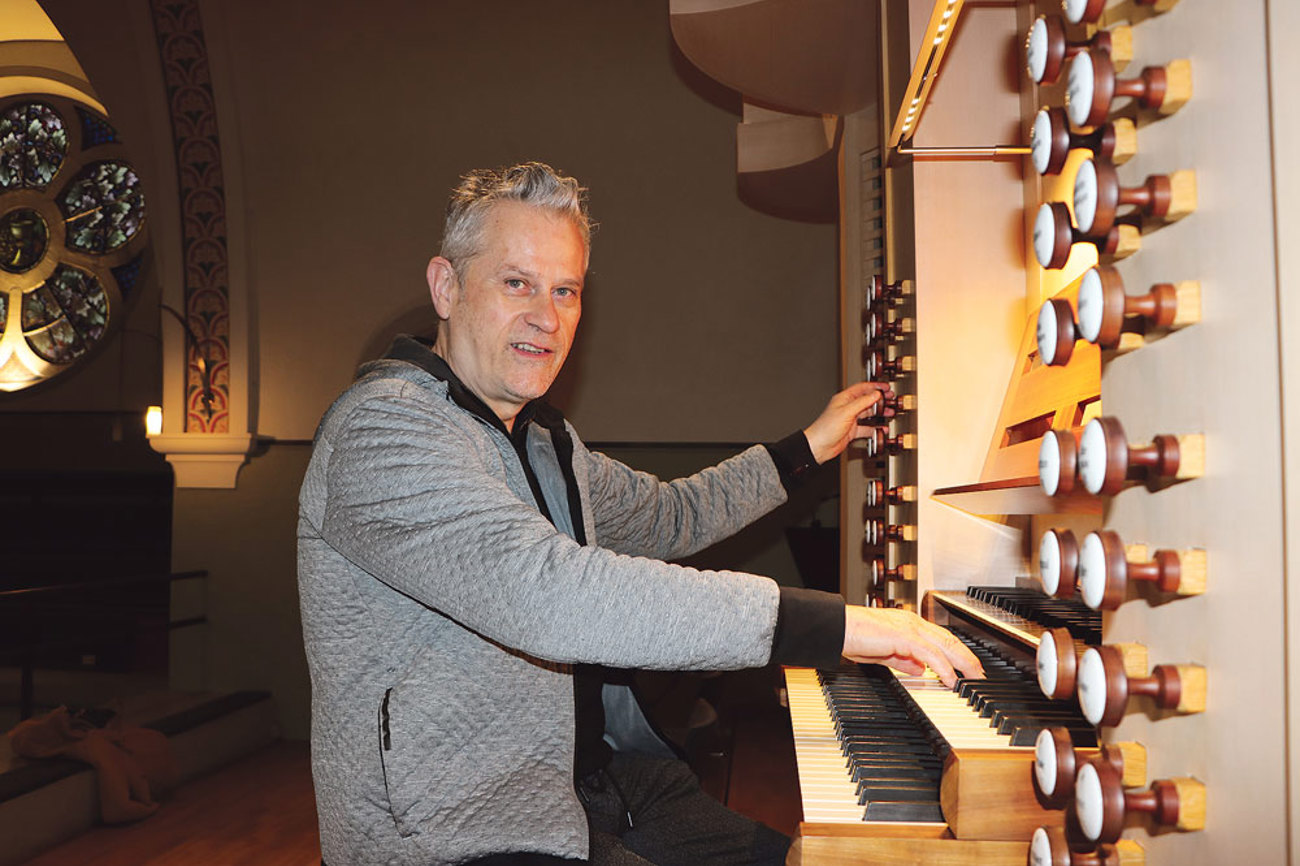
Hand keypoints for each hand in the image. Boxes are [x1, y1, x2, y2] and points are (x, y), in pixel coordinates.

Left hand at [803, 382, 894, 464]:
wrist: (819, 446)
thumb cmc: (825, 428)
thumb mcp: (846, 412)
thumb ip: (862, 403)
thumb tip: (875, 394)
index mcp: (844, 399)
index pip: (862, 388)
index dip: (874, 386)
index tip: (885, 387)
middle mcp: (847, 408)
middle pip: (866, 400)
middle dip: (879, 399)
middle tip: (890, 398)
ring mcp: (850, 420)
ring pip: (868, 414)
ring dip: (879, 413)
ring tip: (889, 412)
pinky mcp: (852, 431)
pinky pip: (866, 429)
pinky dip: (875, 429)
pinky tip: (881, 430)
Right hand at [842, 606, 984, 687]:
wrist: (838, 628)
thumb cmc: (853, 636)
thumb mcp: (883, 652)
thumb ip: (903, 660)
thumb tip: (919, 670)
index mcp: (908, 625)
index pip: (941, 638)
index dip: (957, 653)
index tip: (967, 668)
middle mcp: (912, 622)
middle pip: (949, 640)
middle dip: (968, 658)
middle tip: (979, 674)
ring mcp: (909, 628)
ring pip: (945, 645)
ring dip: (963, 662)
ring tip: (973, 678)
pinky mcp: (903, 636)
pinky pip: (930, 654)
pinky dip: (943, 667)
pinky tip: (951, 679)